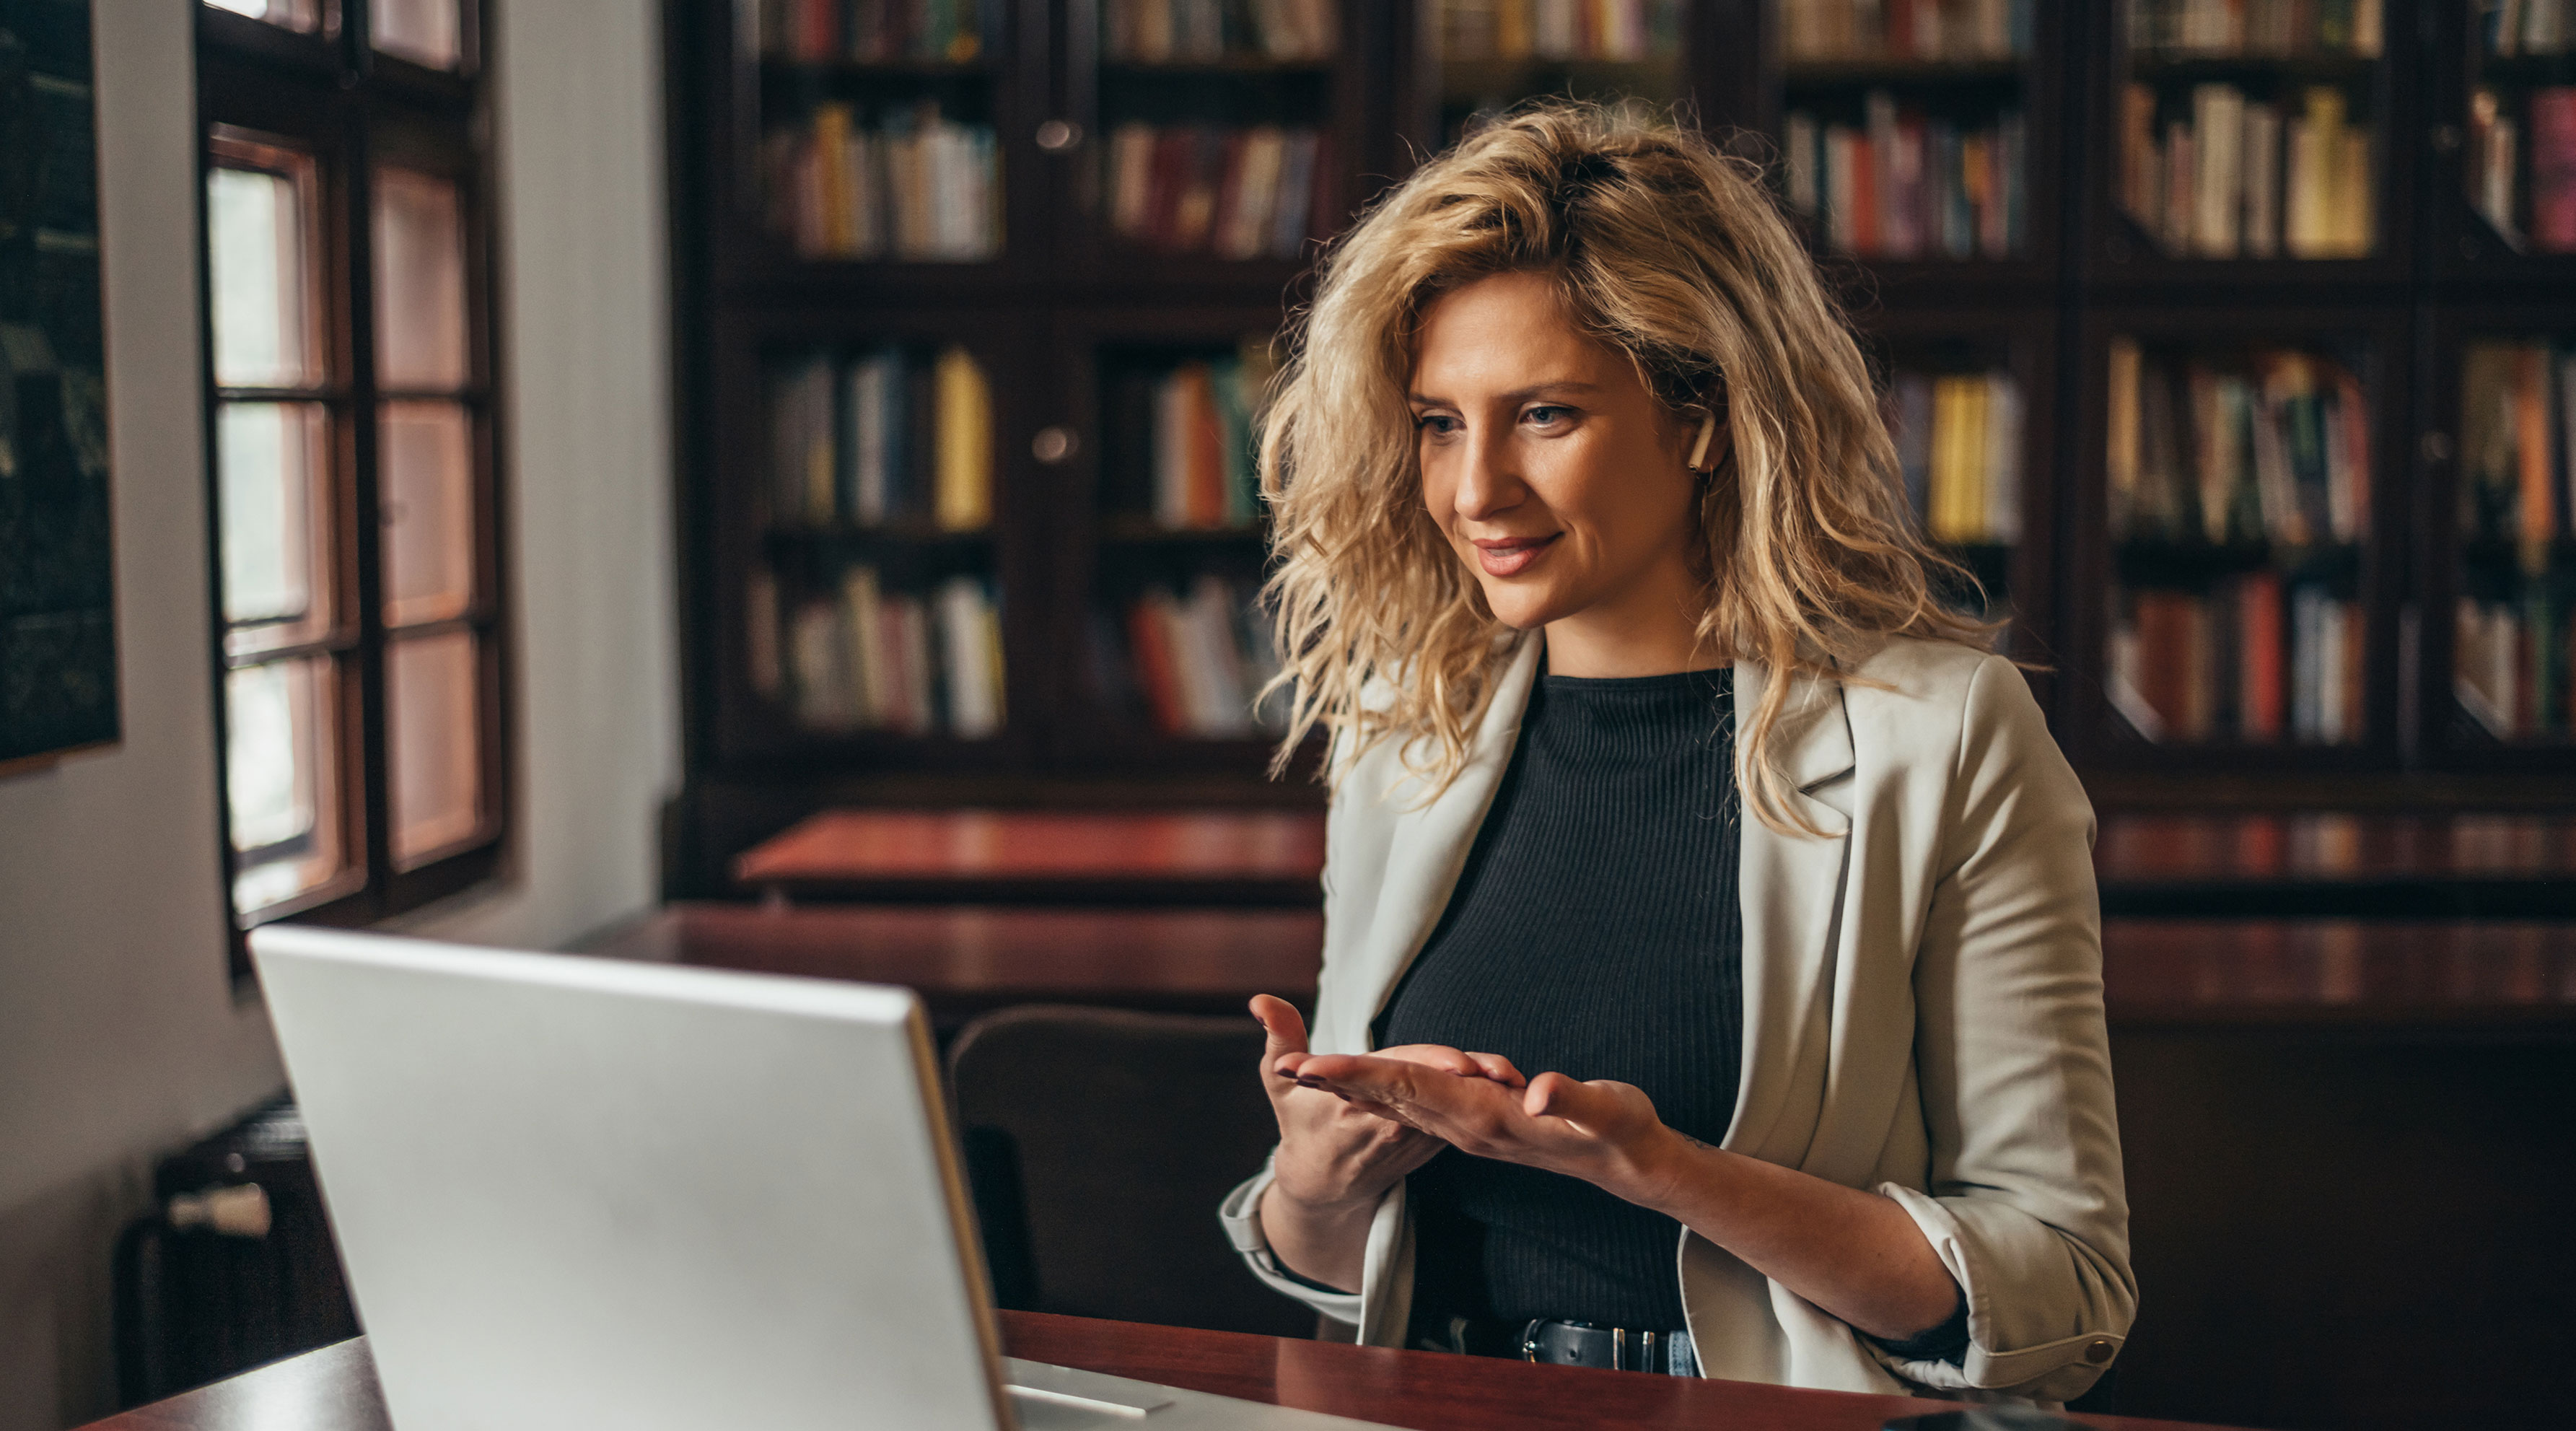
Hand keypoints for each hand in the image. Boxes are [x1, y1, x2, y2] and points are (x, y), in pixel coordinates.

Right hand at [1252, 995, 1516, 1211]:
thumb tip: (1259, 1000)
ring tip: (1514, 1076)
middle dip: (1469, 1083)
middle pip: (1437, 1095)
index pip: (1399, 1077)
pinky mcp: (1435, 1140)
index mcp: (1361, 1107)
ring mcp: (1418, 1137)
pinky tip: (1512, 1089)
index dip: (1429, 1069)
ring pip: (1457, 1108)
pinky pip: (1462, 1119)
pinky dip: (1483, 1105)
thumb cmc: (1300, 1122)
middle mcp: (1394, 1124)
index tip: (1458, 1067)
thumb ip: (1279, 1037)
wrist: (1323, 1185)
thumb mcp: (1280, 1081)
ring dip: (1486, 1095)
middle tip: (1500, 1073)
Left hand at [1278, 1050, 1685, 1210]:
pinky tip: (1365, 1086)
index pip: (1411, 1090)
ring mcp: (1472, 1129)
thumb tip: (1535, 1090)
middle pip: (1390, 1097)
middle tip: (1282, 1065)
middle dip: (1336, 1081)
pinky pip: (1419, 1108)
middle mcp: (1469, 1126)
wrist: (1635, 1168)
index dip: (1360, 1075)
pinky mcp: (1479, 1124)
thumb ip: (1571, 1100)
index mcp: (1488, 1117)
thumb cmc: (1624, 1135)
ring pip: (1399, 1103)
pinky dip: (1384, 1093)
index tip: (1313, 1066)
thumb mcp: (1608, 1113)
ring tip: (1306, 1071)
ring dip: (1351, 1087)